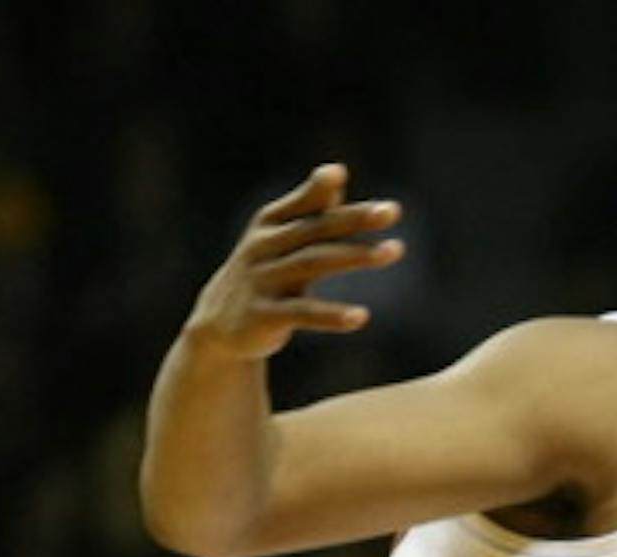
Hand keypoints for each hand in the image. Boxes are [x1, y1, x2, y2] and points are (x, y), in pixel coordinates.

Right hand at [185, 163, 403, 361]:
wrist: (221, 325)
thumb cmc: (266, 273)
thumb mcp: (282, 239)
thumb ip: (311, 210)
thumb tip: (337, 171)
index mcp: (270, 224)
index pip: (302, 204)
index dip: (319, 188)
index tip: (340, 173)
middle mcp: (264, 246)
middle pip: (315, 229)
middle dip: (353, 218)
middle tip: (392, 210)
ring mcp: (263, 280)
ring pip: (313, 263)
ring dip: (355, 255)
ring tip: (395, 250)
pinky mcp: (265, 315)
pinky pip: (303, 312)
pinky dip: (331, 315)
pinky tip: (361, 317)